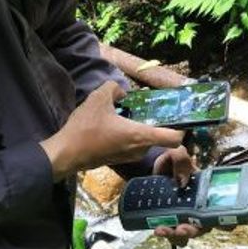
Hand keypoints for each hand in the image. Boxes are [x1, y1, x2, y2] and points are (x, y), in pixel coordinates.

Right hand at [38, 81, 183, 181]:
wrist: (65, 154)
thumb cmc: (85, 128)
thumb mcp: (99, 98)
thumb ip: (114, 88)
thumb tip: (121, 93)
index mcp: (140, 135)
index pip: (174, 138)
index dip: (182, 128)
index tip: (180, 117)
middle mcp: (139, 149)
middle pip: (158, 136)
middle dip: (153, 121)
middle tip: (144, 107)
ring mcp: (129, 157)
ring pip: (144, 140)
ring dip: (138, 128)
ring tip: (123, 113)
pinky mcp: (118, 160)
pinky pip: (132, 145)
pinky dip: (128, 135)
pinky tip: (112, 124)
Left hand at [151, 146, 219, 245]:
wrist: (152, 167)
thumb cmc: (170, 161)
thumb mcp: (176, 153)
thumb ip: (181, 160)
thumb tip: (182, 182)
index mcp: (206, 191)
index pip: (222, 207)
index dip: (227, 218)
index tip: (223, 224)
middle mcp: (199, 206)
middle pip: (204, 226)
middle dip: (194, 230)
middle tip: (182, 228)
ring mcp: (185, 215)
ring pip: (188, 233)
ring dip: (178, 236)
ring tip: (163, 230)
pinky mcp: (171, 220)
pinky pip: (172, 233)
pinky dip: (167, 234)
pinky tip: (157, 229)